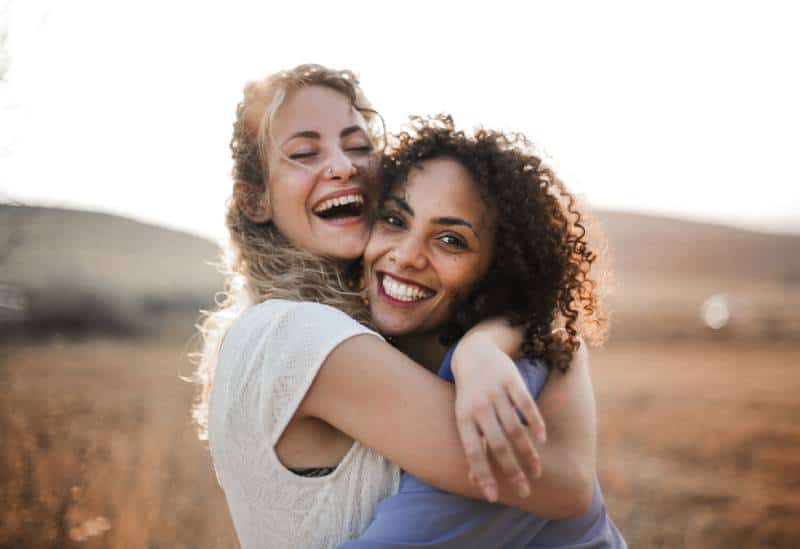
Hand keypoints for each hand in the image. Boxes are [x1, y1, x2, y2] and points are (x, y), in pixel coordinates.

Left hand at [451, 333, 546, 501]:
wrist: (474, 353)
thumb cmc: (469, 395)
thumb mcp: (464, 417)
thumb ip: (473, 446)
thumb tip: (475, 481)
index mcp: (464, 418)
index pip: (472, 451)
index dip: (482, 474)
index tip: (494, 497)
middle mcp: (479, 406)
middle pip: (497, 444)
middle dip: (511, 471)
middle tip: (524, 491)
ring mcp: (496, 392)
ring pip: (515, 428)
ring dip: (528, 453)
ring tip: (537, 471)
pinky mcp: (512, 380)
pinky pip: (526, 405)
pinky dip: (535, 424)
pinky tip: (542, 440)